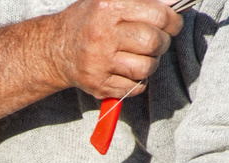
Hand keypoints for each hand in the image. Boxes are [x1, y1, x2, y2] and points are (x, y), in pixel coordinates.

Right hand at [51, 0, 182, 99]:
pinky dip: (138, 81)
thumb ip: (141, 1)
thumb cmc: (88, 21)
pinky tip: (129, 71)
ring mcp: (100, 63)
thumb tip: (172, 4)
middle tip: (157, 41)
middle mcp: (103, 35)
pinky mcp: (99, 84)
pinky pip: (135, 88)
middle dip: (162, 42)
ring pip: (146, 68)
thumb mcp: (110, 0)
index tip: (172, 24)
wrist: (55, 49)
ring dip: (150, 64)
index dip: (172, 20)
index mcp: (108, 8)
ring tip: (142, 57)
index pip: (158, 15)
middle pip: (153, 42)